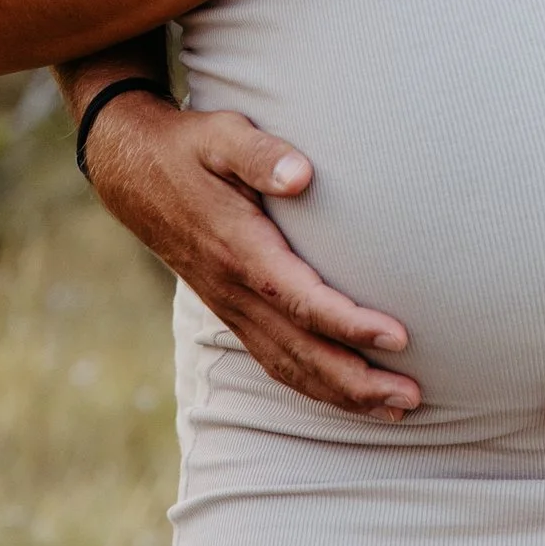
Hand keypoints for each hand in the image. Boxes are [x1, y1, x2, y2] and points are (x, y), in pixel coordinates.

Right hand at [84, 93, 424, 421]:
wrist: (132, 171)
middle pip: (300, 352)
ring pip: (288, 366)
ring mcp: (231, 307)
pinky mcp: (232, 311)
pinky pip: (274, 361)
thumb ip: (260, 154)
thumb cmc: (190, 148)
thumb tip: (302, 174)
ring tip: (396, 411)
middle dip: (357, 381)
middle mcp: (235, 290)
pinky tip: (347, 395)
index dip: (350, 324)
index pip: (301, 300)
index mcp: (240, 250)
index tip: (399, 336)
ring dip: (342, 394)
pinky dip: (313, 385)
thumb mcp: (221, 135)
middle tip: (412, 399)